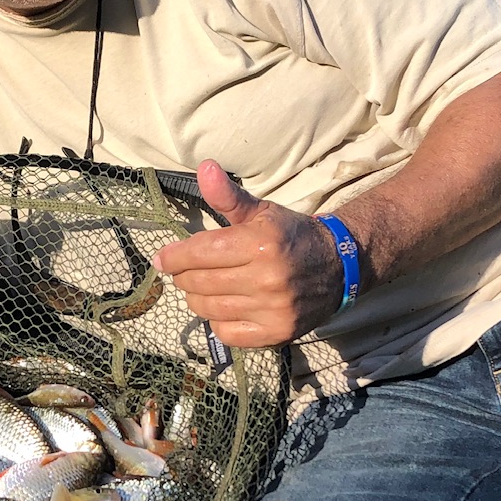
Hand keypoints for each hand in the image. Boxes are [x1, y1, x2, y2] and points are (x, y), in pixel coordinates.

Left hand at [153, 161, 345, 347]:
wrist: (338, 267)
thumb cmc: (290, 236)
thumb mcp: (261, 211)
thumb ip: (228, 196)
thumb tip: (204, 167)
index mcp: (261, 242)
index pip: (200, 252)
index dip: (174, 256)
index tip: (162, 258)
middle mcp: (267, 277)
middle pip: (199, 282)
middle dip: (185, 275)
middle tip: (187, 271)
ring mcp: (272, 308)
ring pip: (208, 308)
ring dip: (197, 297)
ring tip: (203, 287)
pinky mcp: (276, 332)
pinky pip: (226, 333)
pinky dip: (217, 321)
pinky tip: (224, 307)